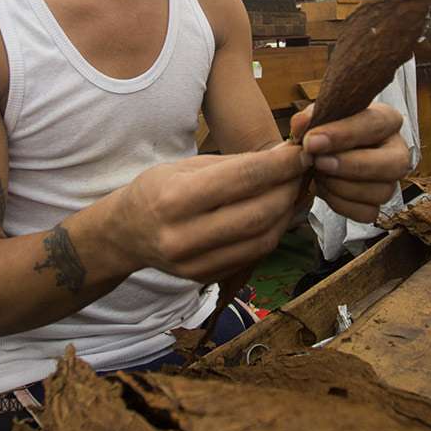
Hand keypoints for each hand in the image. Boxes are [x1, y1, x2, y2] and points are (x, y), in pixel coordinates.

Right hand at [113, 146, 310, 283]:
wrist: (126, 234)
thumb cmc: (158, 190)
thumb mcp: (186, 166)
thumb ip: (235, 164)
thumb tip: (284, 156)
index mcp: (175, 199)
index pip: (243, 179)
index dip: (280, 165)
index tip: (302, 152)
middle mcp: (183, 237)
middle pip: (258, 214)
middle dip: (289, 189)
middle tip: (304, 170)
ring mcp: (195, 264)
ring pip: (262, 240)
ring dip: (287, 213)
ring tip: (294, 190)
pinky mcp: (207, 278)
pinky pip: (254, 255)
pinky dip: (273, 232)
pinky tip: (278, 213)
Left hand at [290, 102, 409, 222]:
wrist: (322, 155)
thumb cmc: (328, 131)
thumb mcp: (320, 117)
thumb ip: (310, 117)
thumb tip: (301, 124)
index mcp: (387, 121)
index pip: (376, 124)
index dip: (344, 133)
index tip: (312, 141)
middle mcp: (397, 151)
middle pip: (393, 164)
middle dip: (351, 166)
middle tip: (318, 162)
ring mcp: (390, 181)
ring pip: (381, 192)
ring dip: (342, 186)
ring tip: (317, 174)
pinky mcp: (379, 204)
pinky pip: (367, 212)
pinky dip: (341, 204)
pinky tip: (324, 189)